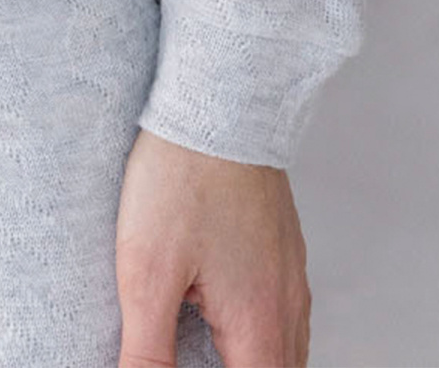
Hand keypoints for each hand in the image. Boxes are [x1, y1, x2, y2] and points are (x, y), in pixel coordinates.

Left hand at [115, 128, 309, 367]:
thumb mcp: (147, 272)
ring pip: (288, 349)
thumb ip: (147, 350)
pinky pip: (287, 313)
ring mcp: (291, 272)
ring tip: (212, 353)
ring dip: (254, 360)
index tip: (181, 366)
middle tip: (191, 357)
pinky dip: (264, 334)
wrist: (221, 98)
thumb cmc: (182, 176)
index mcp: (258, 322)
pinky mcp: (284, 245)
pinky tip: (231, 320)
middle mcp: (287, 303)